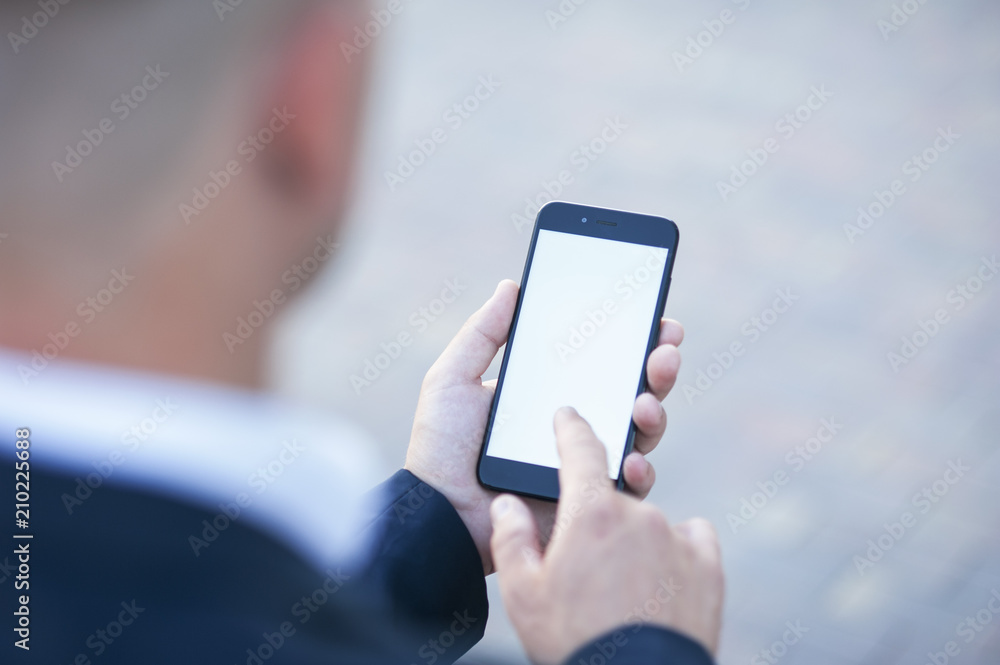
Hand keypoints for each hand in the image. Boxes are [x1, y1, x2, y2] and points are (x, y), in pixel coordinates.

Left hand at [404, 280, 683, 573]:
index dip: (635, 340)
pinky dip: (638, 471)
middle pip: (633, 391)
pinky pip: (626, 488)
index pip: (603, 360)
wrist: (437, 512)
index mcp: (550, 393)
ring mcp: (585, 463)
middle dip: (658, 368)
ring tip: (646, 402)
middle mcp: (575, 424)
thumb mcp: (453, 379)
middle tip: (664, 351)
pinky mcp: (587, 501)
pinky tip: (631, 459)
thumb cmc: (440, 447)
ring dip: (655, 413)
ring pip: (640, 434)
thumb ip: (482, 333)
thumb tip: (512, 286)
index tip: (656, 319)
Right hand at [490, 408, 724, 664]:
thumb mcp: (523, 594)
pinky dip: (676, 547)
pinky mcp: (707, 563)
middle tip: (588, 562)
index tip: (567, 415)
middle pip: (614, 497)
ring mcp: (677, 536)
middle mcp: (638, 513)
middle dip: (599, 519)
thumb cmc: (573, 641)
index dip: (570, 427)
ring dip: (635, 539)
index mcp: (590, 513)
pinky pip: (692, 536)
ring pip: (649, 521)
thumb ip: (511, 538)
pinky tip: (662, 577)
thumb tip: (506, 503)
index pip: (579, 449)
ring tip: (621, 587)